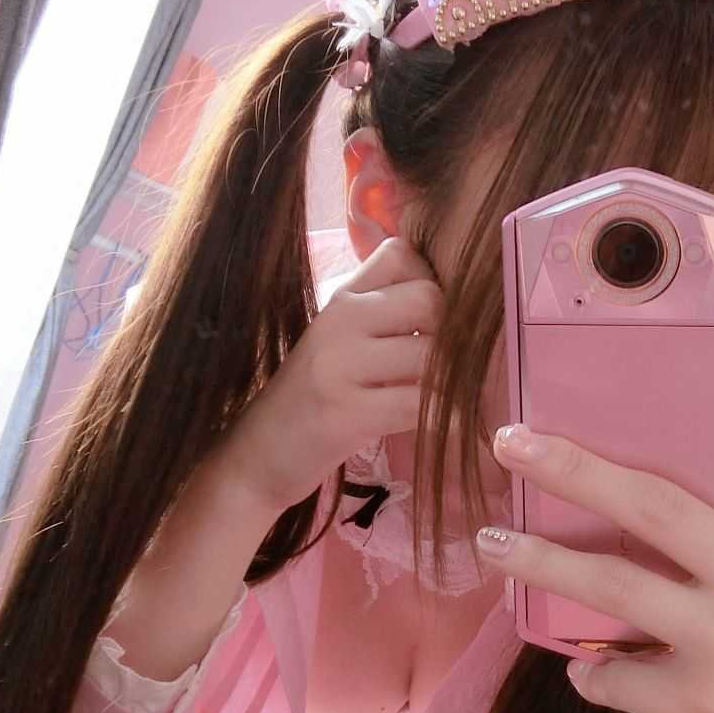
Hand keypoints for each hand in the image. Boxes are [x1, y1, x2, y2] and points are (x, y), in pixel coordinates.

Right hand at [223, 236, 442, 512]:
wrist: (257, 457)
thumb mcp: (340, 343)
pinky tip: (448, 428)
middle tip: (453, 370)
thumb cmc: (311, 402)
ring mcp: (339, 364)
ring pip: (431, 354)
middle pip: (430, 300)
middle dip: (454, 336)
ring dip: (456, 383)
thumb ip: (384, 313)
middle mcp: (339, 319)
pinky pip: (420, 405)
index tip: (436, 325)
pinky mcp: (346, 412)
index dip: (435, 284)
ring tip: (455, 401)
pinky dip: (446, 419)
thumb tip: (455, 300)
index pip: (405, 254)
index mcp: (342, 297)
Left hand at [476, 270, 713, 712]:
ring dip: (540, 561)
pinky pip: (608, 668)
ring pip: (615, 584)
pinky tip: (588, 669)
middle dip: (574, 465)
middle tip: (505, 437)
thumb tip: (631, 458)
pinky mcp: (703, 704)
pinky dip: (588, 667)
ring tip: (487, 544)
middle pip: (662, 501)